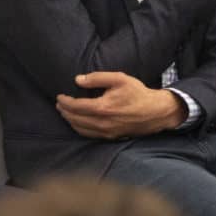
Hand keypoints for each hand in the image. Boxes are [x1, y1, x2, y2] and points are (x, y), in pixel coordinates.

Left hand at [57, 72, 186, 138]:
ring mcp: (106, 132)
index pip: (75, 106)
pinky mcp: (111, 137)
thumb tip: (78, 80)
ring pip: (80, 129)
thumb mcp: (119, 79)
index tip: (59, 96)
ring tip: (65, 113)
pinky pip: (89, 135)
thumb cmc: (138, 93)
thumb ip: (97, 78)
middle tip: (59, 104)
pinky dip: (79, 129)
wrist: (156, 112)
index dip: (65, 102)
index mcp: (102, 108)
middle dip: (64, 112)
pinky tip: (78, 123)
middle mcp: (102, 123)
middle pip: (75, 119)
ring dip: (70, 121)